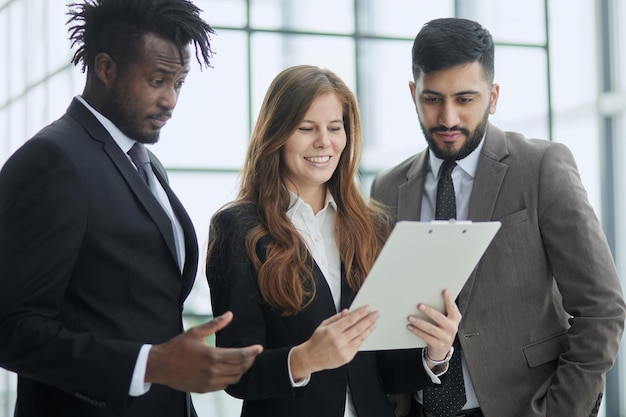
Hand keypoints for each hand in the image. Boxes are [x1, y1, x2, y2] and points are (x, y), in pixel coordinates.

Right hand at [145, 311, 262, 392]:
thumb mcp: (196, 332)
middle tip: (253, 353)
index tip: (259, 347)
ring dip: (241, 370)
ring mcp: (208, 382)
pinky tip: (229, 370)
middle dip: (250, 360)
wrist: (159, 366)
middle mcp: (212, 371)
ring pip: (234, 379)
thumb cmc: (176, 347)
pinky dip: (231, 378)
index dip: (253, 351)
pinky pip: (224, 385)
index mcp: (212, 356)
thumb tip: (230, 315)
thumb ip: (215, 324)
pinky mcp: (204, 389)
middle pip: (241, 369)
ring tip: (243, 361)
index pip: (240, 356)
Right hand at [289, 306, 377, 380]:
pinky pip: (358, 346)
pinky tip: (367, 333)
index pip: (350, 320)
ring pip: (360, 338)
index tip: (368, 308)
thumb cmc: (317, 341)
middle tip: (376, 314)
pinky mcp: (347, 358)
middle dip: (369, 320)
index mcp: (332, 331)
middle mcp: (339, 341)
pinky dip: (363, 338)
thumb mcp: (323, 325)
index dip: (360, 313)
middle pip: (358, 328)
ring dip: (369, 329)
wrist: (311, 358)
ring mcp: (344, 350)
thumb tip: (348, 312)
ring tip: (374, 323)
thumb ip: (336, 318)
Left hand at [407, 289, 460, 361]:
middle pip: (440, 318)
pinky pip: (426, 337)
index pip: (452, 308)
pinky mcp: (438, 345)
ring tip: (410, 317)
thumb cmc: (442, 329)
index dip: (449, 300)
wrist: (442, 349)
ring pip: (431, 328)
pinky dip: (417, 331)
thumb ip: (442, 310)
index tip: (444, 291)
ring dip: (419, 322)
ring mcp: (445, 337)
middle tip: (419, 305)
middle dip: (429, 311)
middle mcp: (452, 328)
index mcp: (455, 319)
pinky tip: (410, 326)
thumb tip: (428, 296)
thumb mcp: (446, 320)